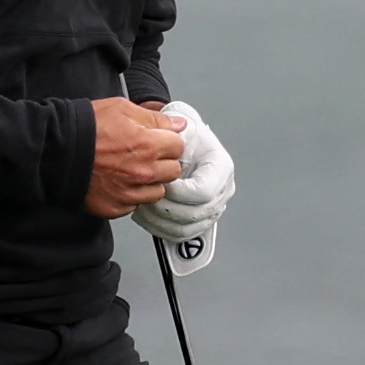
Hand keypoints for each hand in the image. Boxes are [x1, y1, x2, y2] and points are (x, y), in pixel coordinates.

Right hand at [85, 96, 189, 215]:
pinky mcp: (114, 207)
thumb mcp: (121, 108)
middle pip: (173, 171)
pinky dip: (130, 196)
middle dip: (163, 162)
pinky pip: (134, 205)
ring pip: (157, 191)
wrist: (53, 151)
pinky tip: (117, 183)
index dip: (169, 141)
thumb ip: (154, 118)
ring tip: (131, 170)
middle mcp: (142, 172)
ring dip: (150, 182)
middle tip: (145, 155)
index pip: (178, 146)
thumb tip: (178, 125)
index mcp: (148, 145)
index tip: (159, 140)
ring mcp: (128, 193)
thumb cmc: (85, 127)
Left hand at [135, 103, 236, 273]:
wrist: (183, 146)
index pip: (204, 192)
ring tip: (143, 205)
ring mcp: (212, 208)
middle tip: (146, 195)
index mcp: (221, 168)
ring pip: (186, 228)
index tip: (161, 184)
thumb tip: (174, 132)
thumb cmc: (184, 138)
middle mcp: (221, 191)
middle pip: (195, 214)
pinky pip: (179, 234)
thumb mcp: (182, 130)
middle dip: (165, 207)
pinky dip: (159, 228)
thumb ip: (177, 133)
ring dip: (159, 220)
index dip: (179, 192)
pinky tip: (147, 213)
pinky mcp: (198, 221)